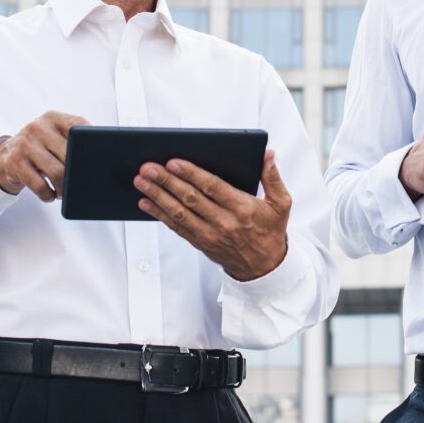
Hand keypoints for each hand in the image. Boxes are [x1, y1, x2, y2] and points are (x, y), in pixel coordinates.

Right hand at [0, 111, 89, 201]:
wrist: (4, 157)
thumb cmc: (40, 149)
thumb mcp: (54, 138)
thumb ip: (73, 141)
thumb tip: (102, 159)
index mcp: (53, 118)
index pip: (78, 126)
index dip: (90, 142)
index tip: (97, 157)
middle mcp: (38, 127)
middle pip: (70, 153)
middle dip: (78, 173)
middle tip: (80, 183)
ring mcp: (25, 144)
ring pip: (57, 172)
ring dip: (64, 187)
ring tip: (65, 192)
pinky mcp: (14, 162)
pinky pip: (40, 185)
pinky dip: (48, 195)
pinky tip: (50, 195)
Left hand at [134, 149, 289, 281]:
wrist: (265, 268)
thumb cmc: (271, 230)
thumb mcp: (281, 203)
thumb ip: (273, 177)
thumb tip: (268, 154)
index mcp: (243, 208)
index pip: (212, 188)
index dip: (191, 174)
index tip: (174, 162)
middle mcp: (225, 223)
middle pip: (190, 199)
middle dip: (167, 182)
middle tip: (148, 168)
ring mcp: (210, 235)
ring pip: (179, 214)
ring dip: (158, 196)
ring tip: (141, 182)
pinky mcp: (201, 243)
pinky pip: (176, 228)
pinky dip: (159, 214)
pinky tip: (146, 202)